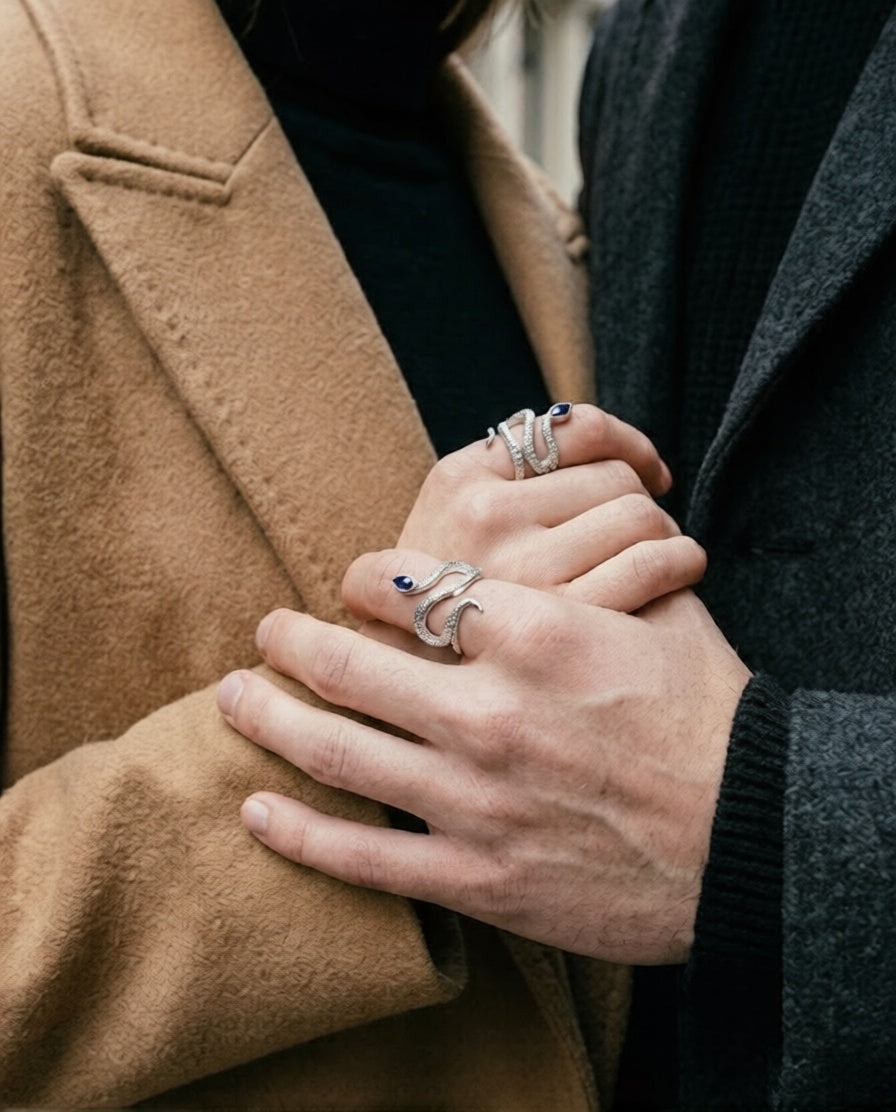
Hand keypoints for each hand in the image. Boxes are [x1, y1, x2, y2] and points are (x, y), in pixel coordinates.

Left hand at [217, 552, 751, 964]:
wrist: (752, 834)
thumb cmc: (707, 715)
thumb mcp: (654, 616)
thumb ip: (579, 576)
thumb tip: (539, 541)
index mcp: (531, 634)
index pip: (410, 589)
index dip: (366, 579)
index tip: (353, 582)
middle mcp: (487, 710)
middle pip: (348, 661)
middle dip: (290, 640)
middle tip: (266, 631)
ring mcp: (472, 799)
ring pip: (334, 750)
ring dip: (268, 719)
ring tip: (231, 698)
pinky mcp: (474, 878)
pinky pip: (360, 857)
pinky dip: (297, 833)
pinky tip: (255, 810)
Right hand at [395, 404, 703, 611]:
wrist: (409, 695)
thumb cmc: (442, 615)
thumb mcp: (445, 530)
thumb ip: (502, 483)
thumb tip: (597, 440)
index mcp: (457, 480)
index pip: (578, 429)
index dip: (629, 445)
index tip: (646, 473)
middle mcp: (483, 516)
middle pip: (616, 477)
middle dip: (643, 501)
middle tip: (643, 535)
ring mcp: (520, 568)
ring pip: (640, 516)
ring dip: (665, 534)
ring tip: (663, 557)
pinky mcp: (560, 619)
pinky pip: (650, 563)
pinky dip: (680, 562)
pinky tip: (679, 573)